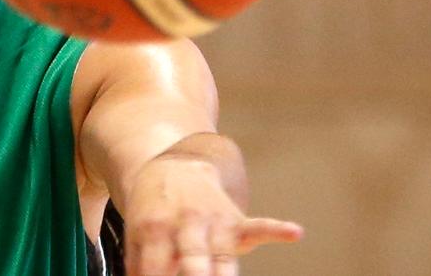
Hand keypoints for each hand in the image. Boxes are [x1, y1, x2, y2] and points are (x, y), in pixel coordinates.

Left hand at [123, 155, 302, 275]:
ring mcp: (214, 221)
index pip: (156, 269)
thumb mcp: (136, 232)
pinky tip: (294, 233)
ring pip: (224, 254)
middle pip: (193, 262)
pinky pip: (259, 225)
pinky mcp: (236, 220)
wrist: (176, 166)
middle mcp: (186, 223)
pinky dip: (277, 229)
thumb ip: (139, 263)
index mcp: (155, 228)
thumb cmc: (153, 209)